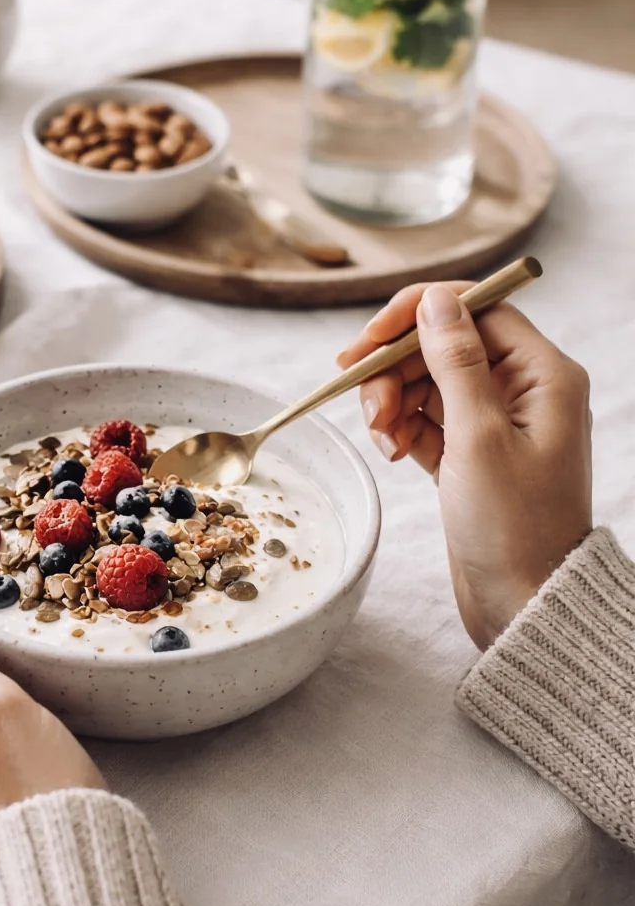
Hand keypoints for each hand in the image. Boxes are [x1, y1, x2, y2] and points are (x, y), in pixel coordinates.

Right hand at [338, 282, 592, 648]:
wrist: (522, 603)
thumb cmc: (514, 527)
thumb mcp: (479, 437)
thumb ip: (455, 363)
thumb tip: (436, 301)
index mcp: (544, 375)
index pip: (476, 311)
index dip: (418, 314)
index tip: (370, 338)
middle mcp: (524, 392)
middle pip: (443, 346)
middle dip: (396, 367)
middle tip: (362, 399)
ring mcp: (496, 425)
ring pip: (427, 383)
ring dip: (392, 400)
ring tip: (380, 436)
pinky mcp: (471, 456)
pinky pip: (425, 420)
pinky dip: (402, 429)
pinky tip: (391, 452)